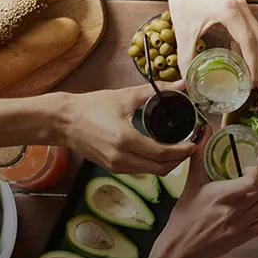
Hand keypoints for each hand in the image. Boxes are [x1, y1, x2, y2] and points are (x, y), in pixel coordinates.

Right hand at [62, 86, 196, 174]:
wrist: (62, 121)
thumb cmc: (91, 107)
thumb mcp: (124, 96)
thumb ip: (155, 91)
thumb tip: (181, 85)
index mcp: (125, 140)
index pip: (163, 154)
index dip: (183, 151)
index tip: (195, 143)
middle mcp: (121, 157)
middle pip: (161, 168)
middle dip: (180, 159)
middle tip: (191, 146)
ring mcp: (116, 166)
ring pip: (152, 172)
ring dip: (169, 164)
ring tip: (179, 149)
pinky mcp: (112, 168)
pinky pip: (141, 171)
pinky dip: (154, 164)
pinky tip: (161, 152)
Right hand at [151, 147, 257, 257]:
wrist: (182, 246)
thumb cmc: (186, 215)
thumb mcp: (191, 182)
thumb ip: (200, 155)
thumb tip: (204, 130)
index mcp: (222, 195)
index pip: (253, 181)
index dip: (257, 171)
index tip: (250, 168)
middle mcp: (235, 210)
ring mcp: (242, 224)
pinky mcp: (246, 236)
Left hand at [166, 0, 257, 95]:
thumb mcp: (183, 32)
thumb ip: (186, 59)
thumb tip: (186, 81)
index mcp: (230, 13)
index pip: (249, 42)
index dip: (252, 64)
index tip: (251, 81)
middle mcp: (241, 8)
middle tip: (251, 81)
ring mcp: (243, 7)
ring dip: (256, 54)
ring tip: (248, 72)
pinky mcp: (241, 9)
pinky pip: (252, 31)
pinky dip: (250, 46)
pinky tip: (240, 56)